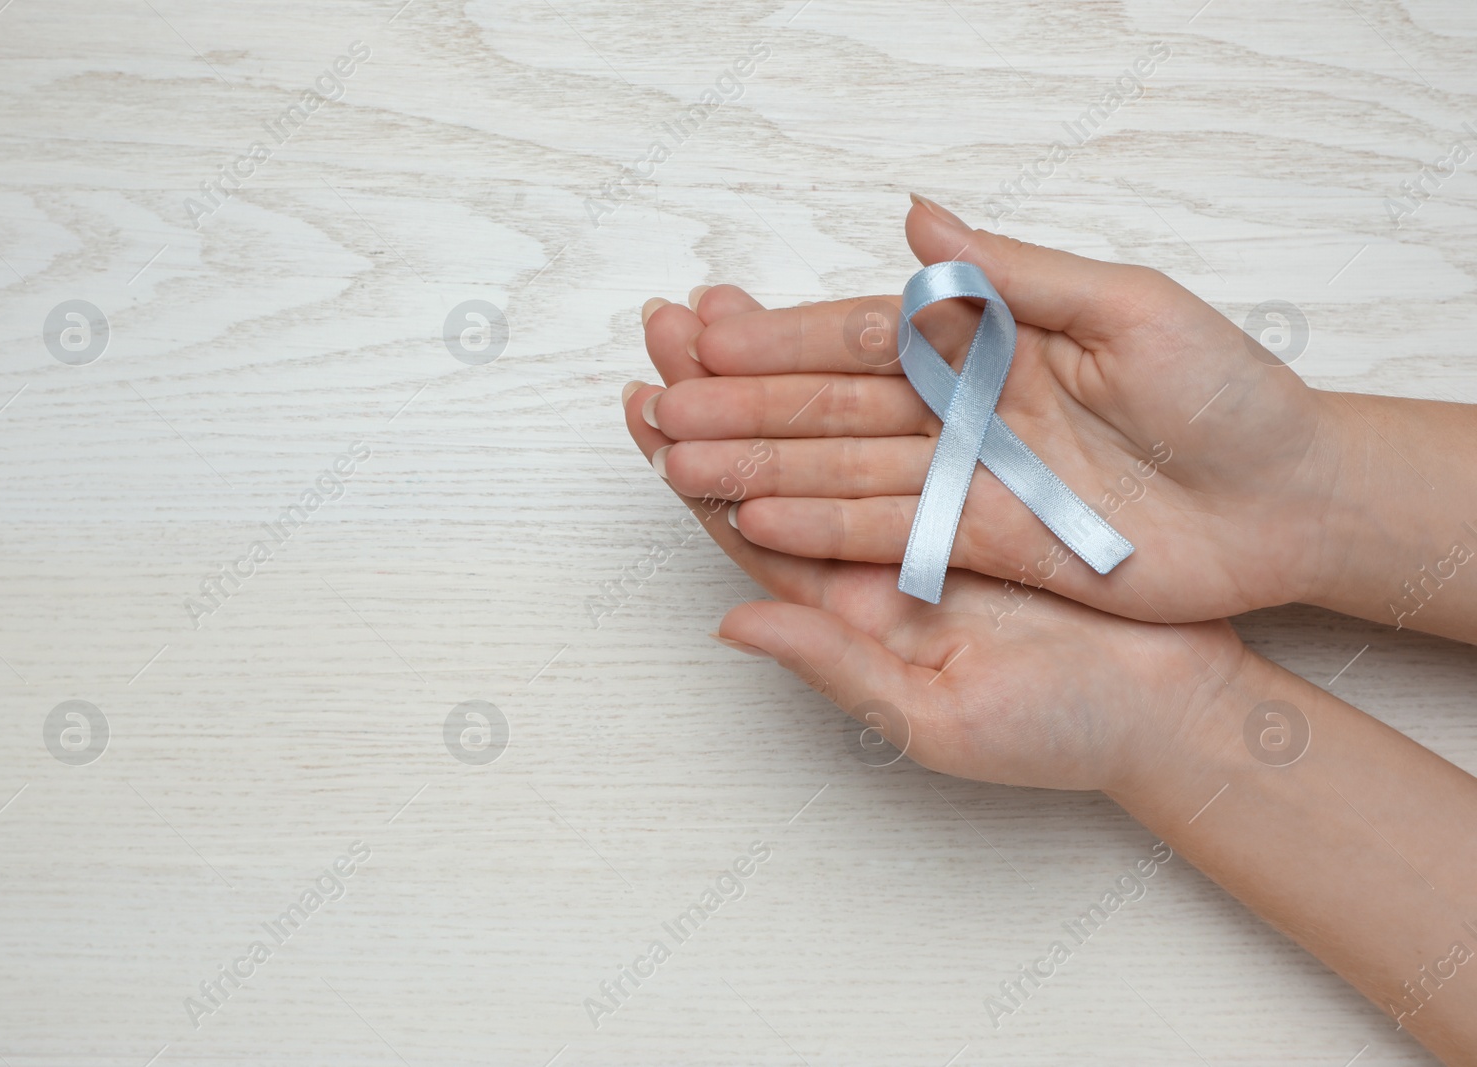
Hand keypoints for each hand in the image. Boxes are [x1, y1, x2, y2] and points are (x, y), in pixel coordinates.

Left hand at [620, 368, 1243, 792]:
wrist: (1173, 714)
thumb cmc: (1061, 734)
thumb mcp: (935, 719)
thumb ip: (833, 668)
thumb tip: (731, 627)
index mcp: (850, 607)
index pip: (745, 525)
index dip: (692, 465)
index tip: (643, 401)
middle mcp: (876, 549)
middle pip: (777, 456)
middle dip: (719, 389)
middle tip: (668, 319)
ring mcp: (933, 508)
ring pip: (838, 423)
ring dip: (780, 363)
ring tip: (726, 302)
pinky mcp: (992, 479)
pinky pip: (922, 415)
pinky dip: (881, 366)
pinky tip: (845, 318)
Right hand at [634, 196, 1355, 624]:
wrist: (1286, 502)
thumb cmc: (1227, 393)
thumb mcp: (1131, 311)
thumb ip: (1014, 276)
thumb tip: (919, 221)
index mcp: (989, 341)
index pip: (863, 337)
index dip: (782, 337)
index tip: (705, 332)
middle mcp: (963, 411)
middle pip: (831, 408)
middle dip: (744, 406)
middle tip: (661, 406)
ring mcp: (967, 480)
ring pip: (842, 474)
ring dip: (759, 470)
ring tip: (681, 464)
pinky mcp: (984, 544)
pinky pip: (889, 535)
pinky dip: (823, 530)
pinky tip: (758, 522)